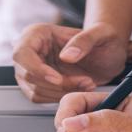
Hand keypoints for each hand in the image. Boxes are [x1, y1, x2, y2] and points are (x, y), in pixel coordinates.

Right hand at [13, 23, 127, 102]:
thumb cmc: (103, 38)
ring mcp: (31, 69)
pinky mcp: (38, 84)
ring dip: (60, 93)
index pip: (22, 53)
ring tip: (86, 83)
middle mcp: (30, 51)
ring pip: (34, 90)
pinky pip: (41, 98)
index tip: (57, 79)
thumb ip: (84, 41)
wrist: (109, 52)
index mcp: (37, 33)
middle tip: (82, 82)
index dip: (37, 69)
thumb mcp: (100, 34)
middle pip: (27, 75)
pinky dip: (59, 98)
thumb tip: (66, 56)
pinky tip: (77, 88)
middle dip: (55, 84)